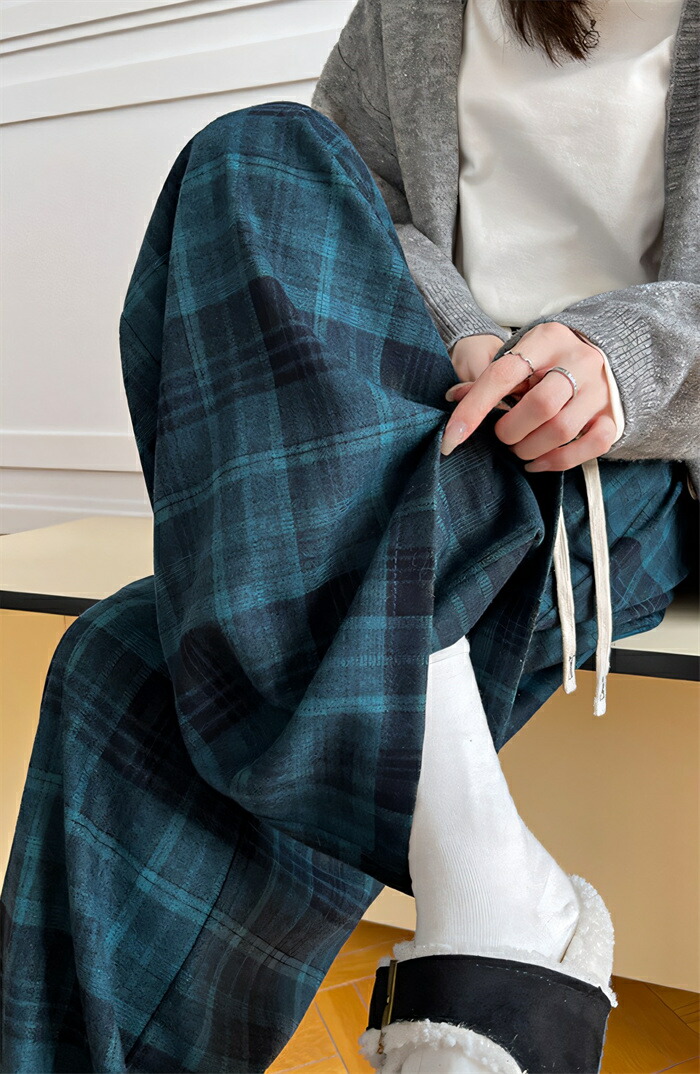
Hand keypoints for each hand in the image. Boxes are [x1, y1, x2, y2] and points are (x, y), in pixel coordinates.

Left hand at [441, 322, 617, 470]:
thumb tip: (455, 398)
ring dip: (530, 449)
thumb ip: (488, 377)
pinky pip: (591, 447)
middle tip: (502, 436)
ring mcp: (600, 389)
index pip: (504, 374)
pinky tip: (538, 462)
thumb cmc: (547, 359)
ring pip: (562, 430)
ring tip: (519, 448)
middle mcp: (579, 361)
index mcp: (548, 339)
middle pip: (541, 405)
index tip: (452, 437)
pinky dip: (559, 461)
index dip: (474, 408)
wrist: (605, 351)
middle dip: (510, 431)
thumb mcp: (518, 355)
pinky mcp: (614, 415)